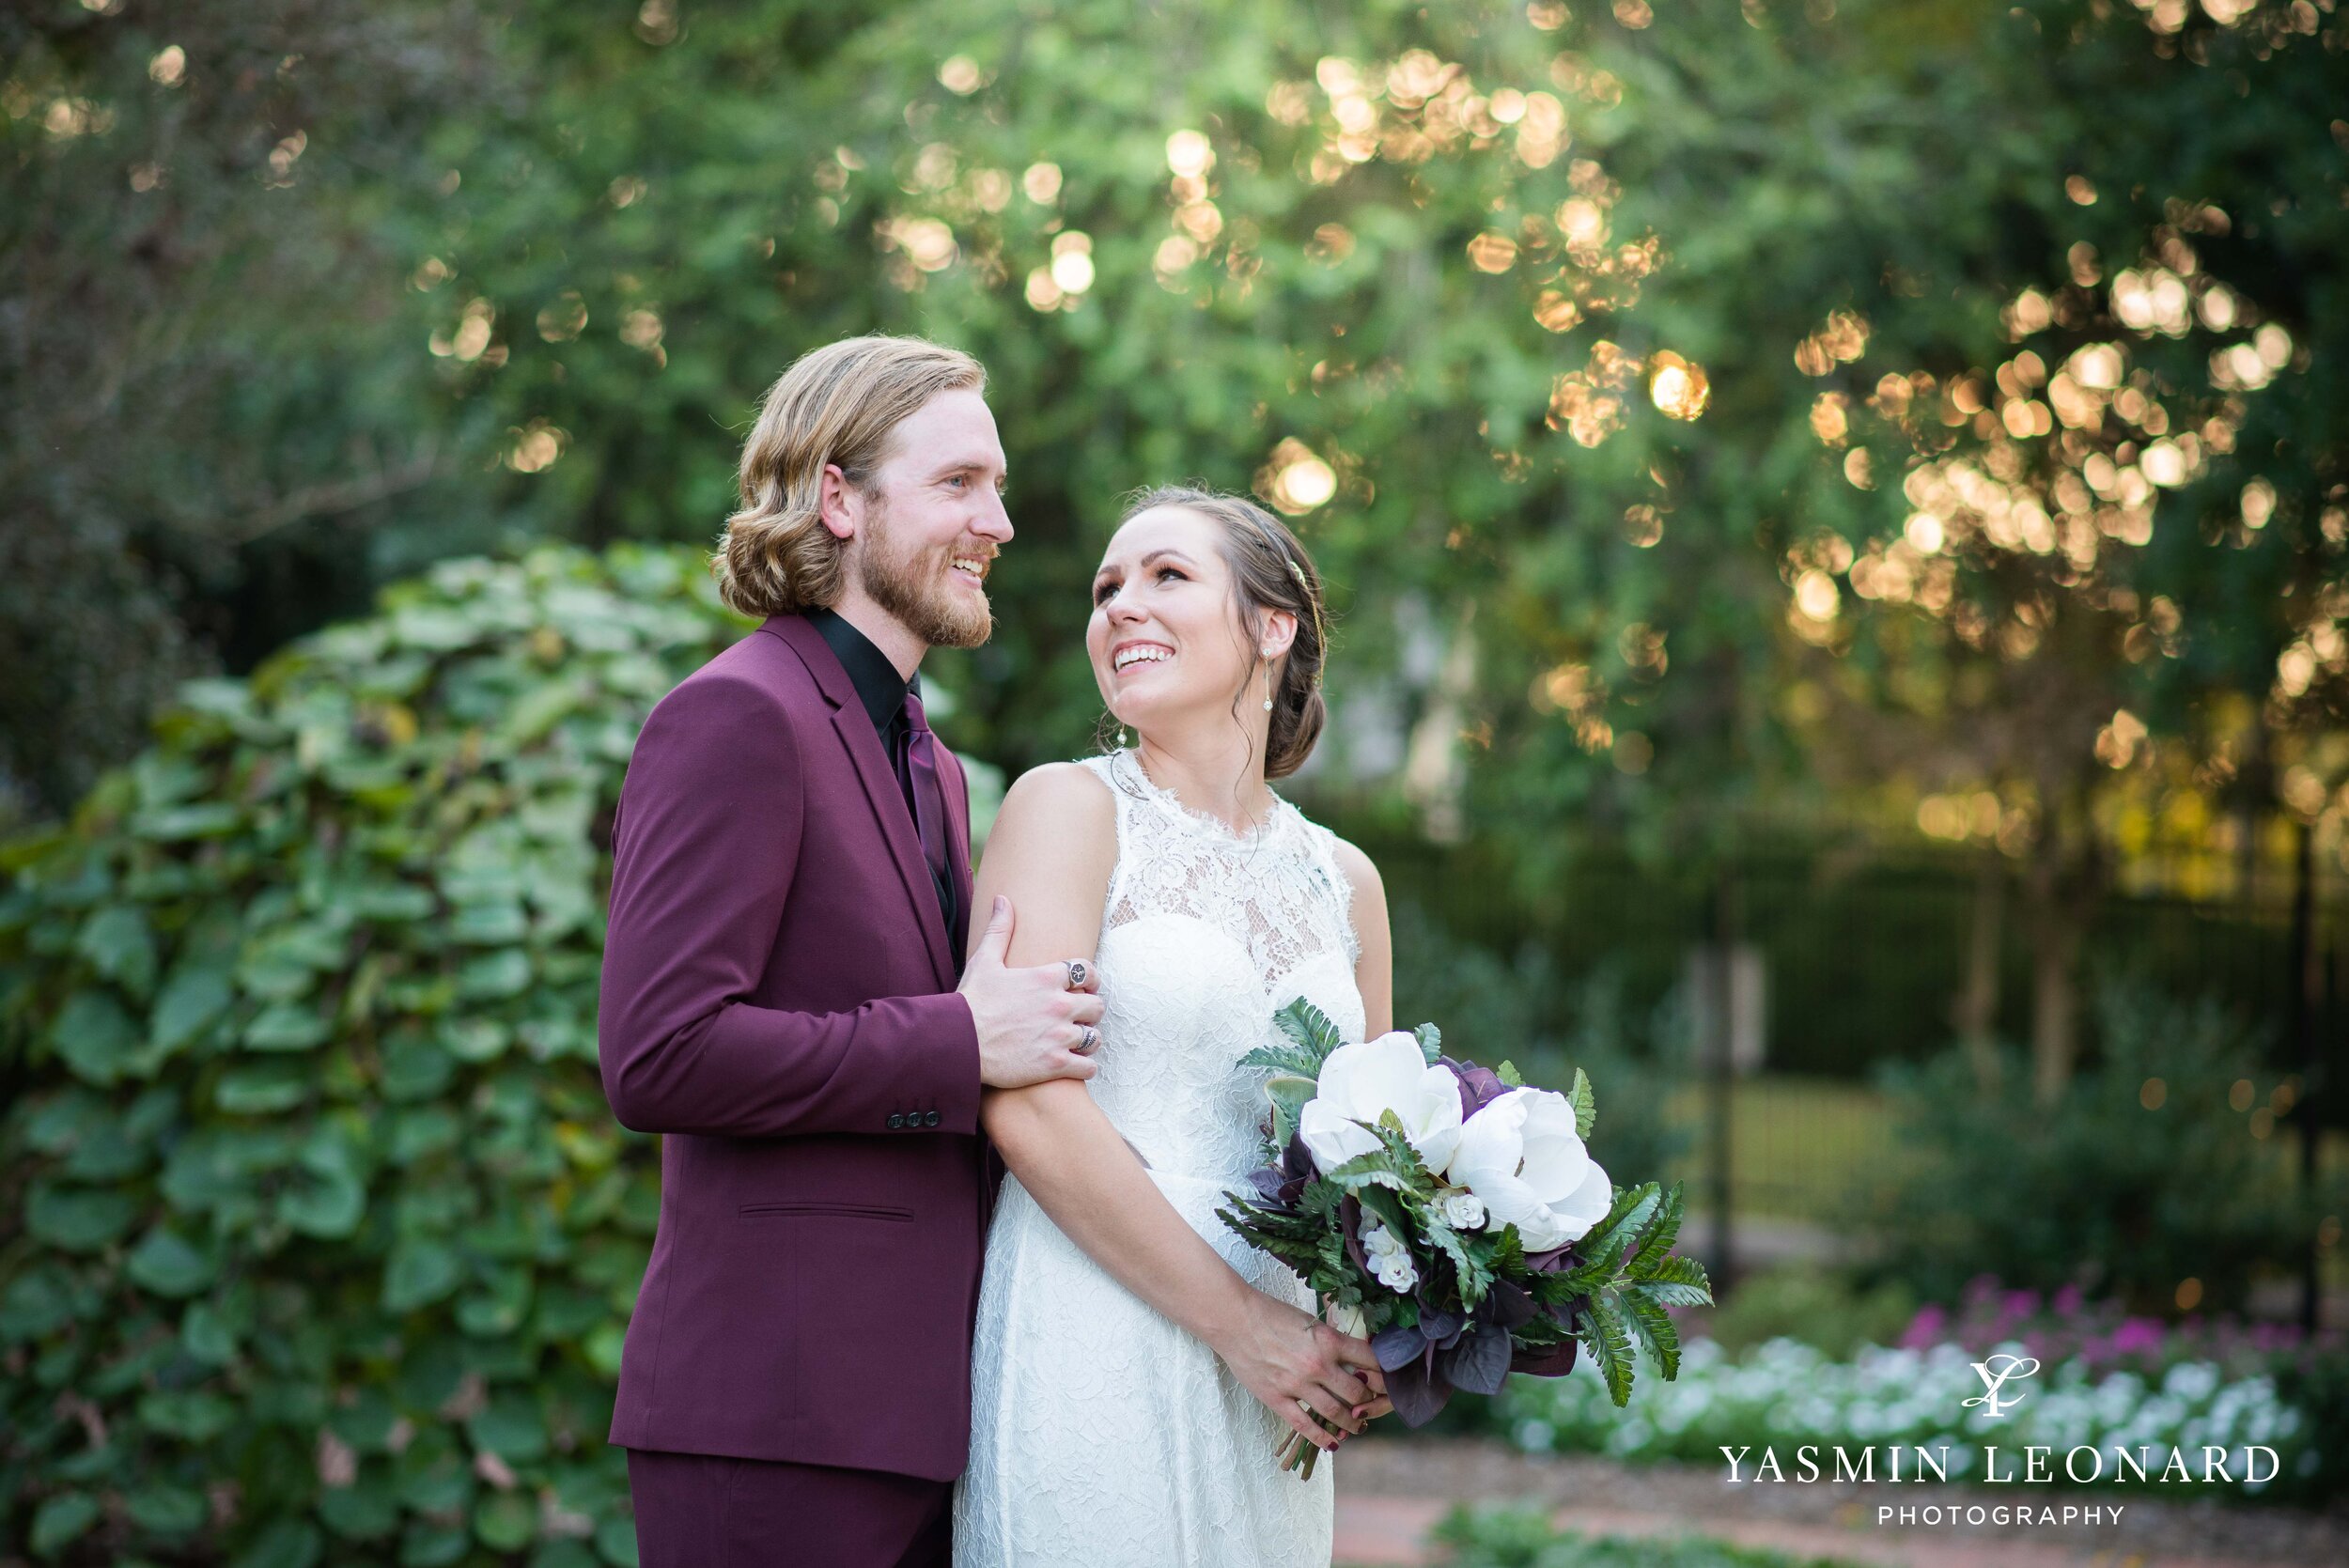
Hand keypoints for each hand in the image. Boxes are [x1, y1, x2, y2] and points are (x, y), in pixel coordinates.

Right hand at [959, 895, 1105, 1088]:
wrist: (957, 1042)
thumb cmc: (970, 1001)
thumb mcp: (984, 960)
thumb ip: (999, 930)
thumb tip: (1003, 899)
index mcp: (1047, 978)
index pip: (1088, 972)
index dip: (1090, 979)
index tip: (1086, 987)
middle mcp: (1059, 1005)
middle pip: (1097, 1006)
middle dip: (1089, 1011)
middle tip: (1079, 1018)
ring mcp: (1059, 1036)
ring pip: (1095, 1037)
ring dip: (1087, 1039)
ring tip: (1076, 1042)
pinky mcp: (1055, 1064)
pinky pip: (1088, 1067)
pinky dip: (1084, 1067)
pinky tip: (1073, 1064)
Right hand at [1213, 1293, 1385, 1452]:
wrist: (1234, 1319)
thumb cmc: (1271, 1314)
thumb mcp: (1309, 1320)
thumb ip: (1330, 1339)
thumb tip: (1352, 1355)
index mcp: (1329, 1340)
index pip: (1370, 1361)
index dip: (1384, 1375)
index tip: (1390, 1383)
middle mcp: (1318, 1364)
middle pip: (1358, 1391)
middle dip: (1370, 1401)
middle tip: (1374, 1407)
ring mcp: (1298, 1384)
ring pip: (1336, 1412)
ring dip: (1351, 1423)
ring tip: (1358, 1427)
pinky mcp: (1277, 1399)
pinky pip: (1305, 1425)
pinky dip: (1323, 1437)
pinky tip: (1333, 1443)